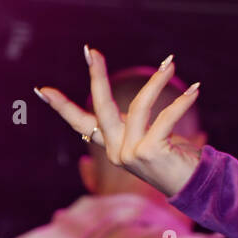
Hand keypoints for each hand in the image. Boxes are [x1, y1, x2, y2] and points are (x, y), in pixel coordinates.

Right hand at [34, 47, 202, 197]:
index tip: (42, 90)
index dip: (62, 107)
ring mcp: (131, 154)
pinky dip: (181, 102)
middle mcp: (116, 151)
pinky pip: (166, 118)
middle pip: (101, 108)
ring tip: (171, 64)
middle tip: (92, 52)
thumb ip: (135, 122)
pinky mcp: (150, 152)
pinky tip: (195, 90)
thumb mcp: (149, 137)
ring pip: (140, 107)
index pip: (81, 123)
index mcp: (112, 146)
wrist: (195, 185)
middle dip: (96, 77)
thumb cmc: (174, 156)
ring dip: (157, 82)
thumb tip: (135, 97)